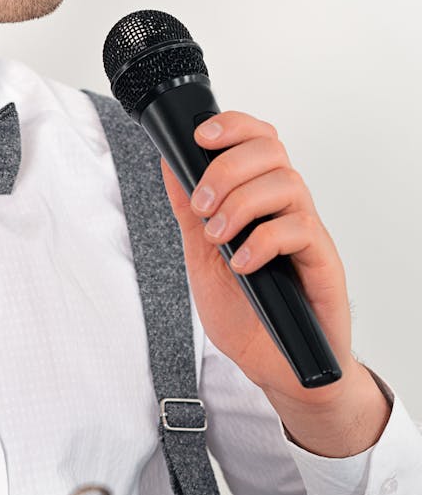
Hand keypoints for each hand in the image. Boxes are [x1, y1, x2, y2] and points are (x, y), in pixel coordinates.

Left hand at [161, 110, 390, 455]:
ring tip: (218, 237)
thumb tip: (169, 164)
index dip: (232, 126)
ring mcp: (306, 231)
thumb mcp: (200, 257)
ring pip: (286, 182)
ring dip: (241, 203)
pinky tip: (242, 264)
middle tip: (203, 205)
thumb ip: (189, 212)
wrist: (276, 368)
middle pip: (271, 150)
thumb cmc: (246, 314)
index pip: (257, 139)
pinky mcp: (323, 261)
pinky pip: (299, 229)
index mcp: (258, 198)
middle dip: (228, 167)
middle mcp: (286, 207)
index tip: (200, 137)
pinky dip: (262, 241)